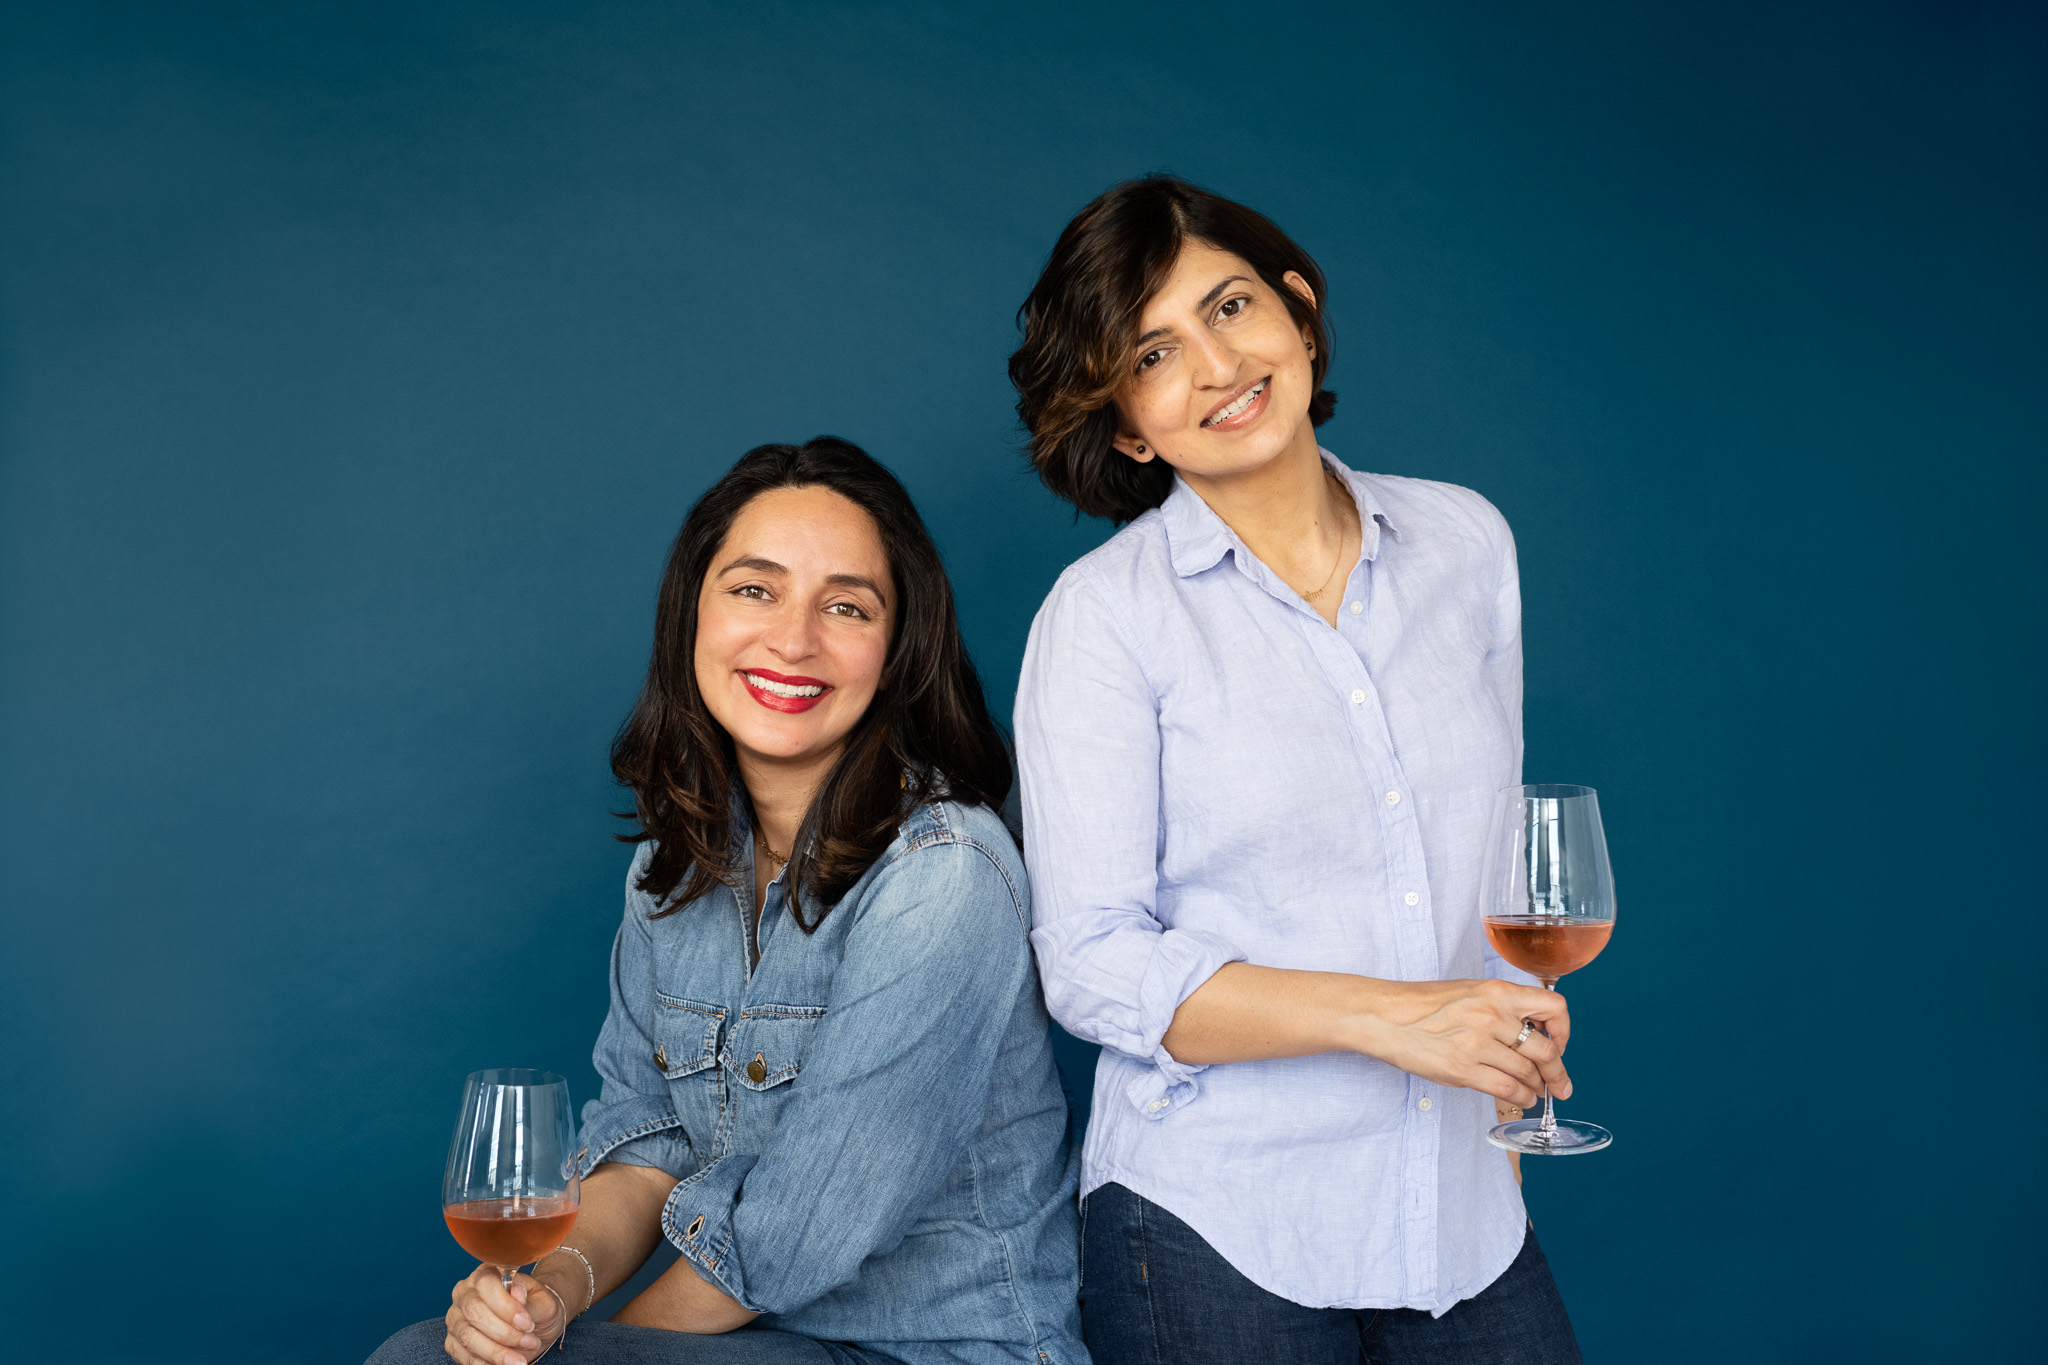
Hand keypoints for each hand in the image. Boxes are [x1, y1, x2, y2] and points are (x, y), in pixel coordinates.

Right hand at [441, 1266, 565, 1364]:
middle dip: (504, 1333)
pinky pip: (464, 1356)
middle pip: (474, 1312)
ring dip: (497, 1353)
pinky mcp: (453, 1342)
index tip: (528, 1324)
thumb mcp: (542, 1301)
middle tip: (529, 1342)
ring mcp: (456, 1318)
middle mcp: (465, 1293)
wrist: (534, 1325)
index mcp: (486, 1273)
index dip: (506, 1306)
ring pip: (468, 1337)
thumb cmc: (537, 1308)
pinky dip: (486, 1364)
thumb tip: (516, 1292)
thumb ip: (529, 1299)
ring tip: (520, 1360)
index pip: (487, 1284)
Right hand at [1355, 978, 1571, 1108]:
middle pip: (1546, 1050)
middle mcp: (1493, 1015)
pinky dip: (1521, 1098)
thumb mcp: (1470, 992)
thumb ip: (1502, 1009)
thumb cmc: (1423, 1004)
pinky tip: (1521, 1099)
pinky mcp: (1462, 1069)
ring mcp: (1478, 1044)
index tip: (1560, 1043)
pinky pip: (1507, 1089)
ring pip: (1528, 1074)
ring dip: (1537, 1088)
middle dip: (1558, 1073)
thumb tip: (1532, 1035)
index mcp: (1497, 992)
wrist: (1385, 1016)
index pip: (1554, 1008)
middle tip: (1561, 1085)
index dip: (1564, 1030)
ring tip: (1535, 1093)